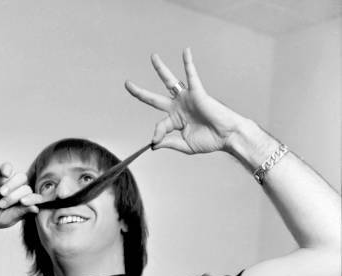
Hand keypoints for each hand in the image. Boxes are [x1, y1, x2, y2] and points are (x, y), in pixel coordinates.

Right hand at [0, 163, 41, 229]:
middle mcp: (20, 192)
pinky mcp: (0, 175)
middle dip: (15, 196)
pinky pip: (7, 167)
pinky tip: (4, 175)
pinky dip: (7, 169)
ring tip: (1, 193)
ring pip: (20, 177)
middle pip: (26, 188)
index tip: (23, 202)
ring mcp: (11, 183)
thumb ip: (20, 213)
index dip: (32, 198)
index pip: (35, 198)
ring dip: (12, 185)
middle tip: (1, 204)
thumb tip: (36, 208)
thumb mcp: (5, 219)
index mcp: (24, 205)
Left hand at [125, 48, 247, 153]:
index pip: (159, 125)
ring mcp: (187, 99)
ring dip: (160, 69)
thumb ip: (168, 142)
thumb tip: (153, 143)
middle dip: (140, 92)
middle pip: (154, 99)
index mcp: (174, 120)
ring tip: (152, 57)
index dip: (156, 133)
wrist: (226, 136)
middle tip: (127, 84)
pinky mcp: (198, 93)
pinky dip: (189, 64)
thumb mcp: (184, 145)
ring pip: (170, 82)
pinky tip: (186, 51)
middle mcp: (178, 107)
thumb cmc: (209, 141)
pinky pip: (192, 75)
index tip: (156, 141)